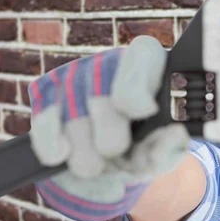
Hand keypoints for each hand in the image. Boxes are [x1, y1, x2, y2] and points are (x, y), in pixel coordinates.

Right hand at [28, 36, 189, 203]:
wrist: (108, 158)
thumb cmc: (143, 144)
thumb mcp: (162, 150)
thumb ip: (170, 146)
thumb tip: (176, 134)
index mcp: (147, 61)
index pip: (138, 63)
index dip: (137, 97)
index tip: (145, 115)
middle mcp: (107, 60)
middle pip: (103, 103)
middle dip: (113, 142)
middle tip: (121, 151)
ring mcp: (72, 73)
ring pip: (74, 123)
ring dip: (88, 157)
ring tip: (102, 160)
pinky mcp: (44, 91)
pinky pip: (43, 125)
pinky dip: (54, 149)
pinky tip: (64, 154)